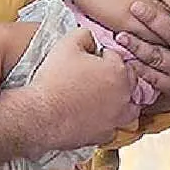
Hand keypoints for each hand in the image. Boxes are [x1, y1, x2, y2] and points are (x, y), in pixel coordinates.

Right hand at [26, 28, 140, 150]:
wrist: (40, 115)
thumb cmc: (54, 80)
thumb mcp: (67, 44)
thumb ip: (84, 35)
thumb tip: (91, 39)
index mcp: (118, 71)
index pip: (117, 57)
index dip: (103, 56)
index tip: (91, 59)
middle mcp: (123, 95)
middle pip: (128, 81)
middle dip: (115, 76)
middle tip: (96, 76)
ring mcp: (116, 117)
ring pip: (129, 107)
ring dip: (121, 101)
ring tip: (104, 97)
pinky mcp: (105, 135)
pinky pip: (113, 127)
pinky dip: (108, 121)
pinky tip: (95, 116)